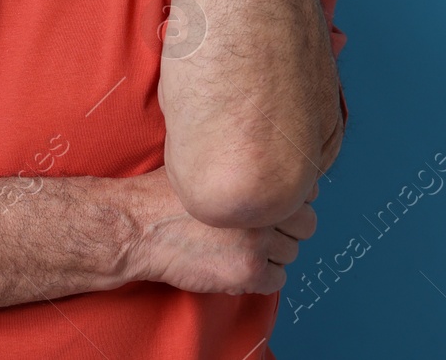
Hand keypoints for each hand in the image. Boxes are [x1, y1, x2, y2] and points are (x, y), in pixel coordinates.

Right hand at [122, 167, 317, 295]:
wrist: (139, 228)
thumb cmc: (164, 195)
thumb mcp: (205, 166)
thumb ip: (242, 169)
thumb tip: (271, 170)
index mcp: (256, 180)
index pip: (306, 192)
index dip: (288, 202)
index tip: (271, 208)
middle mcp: (263, 209)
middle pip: (306, 226)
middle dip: (286, 230)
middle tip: (257, 232)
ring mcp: (258, 242)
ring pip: (291, 254)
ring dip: (271, 255)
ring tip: (239, 249)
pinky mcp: (247, 271)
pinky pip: (277, 280)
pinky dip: (260, 278)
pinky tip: (234, 266)